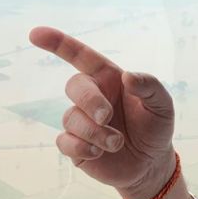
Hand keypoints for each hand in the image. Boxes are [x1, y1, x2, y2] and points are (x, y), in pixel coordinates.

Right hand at [28, 26, 175, 198]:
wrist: (150, 164)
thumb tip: (128, 77)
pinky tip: (98, 152)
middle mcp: (91, 96)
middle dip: (90, 101)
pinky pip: (64, 141)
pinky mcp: (74, 145)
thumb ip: (150, 86)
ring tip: (117, 143)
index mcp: (109, 79)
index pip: (80, 56)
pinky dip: (81, 147)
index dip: (58, 43)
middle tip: (107, 117)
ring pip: (71, 118)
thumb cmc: (155, 128)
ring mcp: (81, 120)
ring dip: (95, 132)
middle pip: (74, 86)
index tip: (35, 34)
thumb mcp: (162, 105)